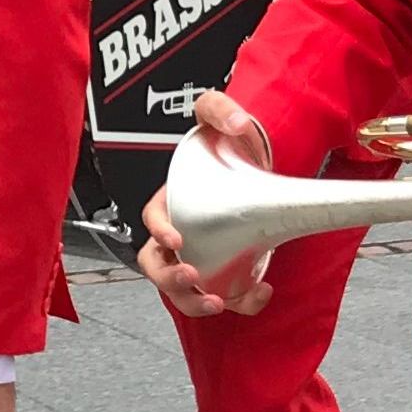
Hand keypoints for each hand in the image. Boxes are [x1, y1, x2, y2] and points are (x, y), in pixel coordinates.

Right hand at [136, 91, 277, 316]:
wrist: (257, 164)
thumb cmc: (228, 144)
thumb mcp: (220, 115)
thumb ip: (220, 108)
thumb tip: (235, 123)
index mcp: (169, 201)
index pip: (151, 219)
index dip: (158, 231)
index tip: (177, 239)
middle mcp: (179, 233)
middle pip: (156, 265)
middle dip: (169, 279)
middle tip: (193, 278)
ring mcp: (201, 255)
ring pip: (182, 290)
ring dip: (193, 302)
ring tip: (216, 303)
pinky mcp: (227, 269)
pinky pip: (226, 294)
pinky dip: (240, 302)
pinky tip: (260, 292)